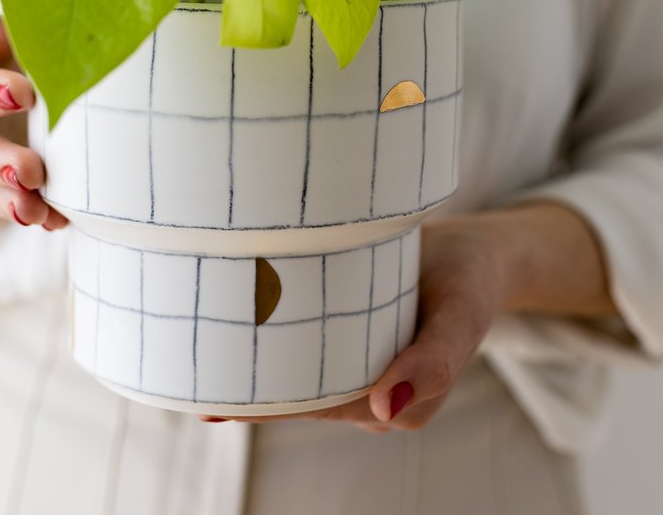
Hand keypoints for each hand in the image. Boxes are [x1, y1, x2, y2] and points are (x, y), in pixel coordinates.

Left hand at [201, 216, 501, 431]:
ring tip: (191, 341)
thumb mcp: (461, 319)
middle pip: (296, 395)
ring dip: (247, 359)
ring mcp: (353, 361)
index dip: (268, 404)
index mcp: (392, 404)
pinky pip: (299, 341)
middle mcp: (367, 391)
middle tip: (188, 366)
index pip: (316, 407)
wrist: (475, 252)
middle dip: (244, 387)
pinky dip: (265, 333)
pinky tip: (221, 318)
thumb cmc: (469, 284)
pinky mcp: (343, 330)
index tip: (221, 396)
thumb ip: (433, 364)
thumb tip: (383, 411)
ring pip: (292, 370)